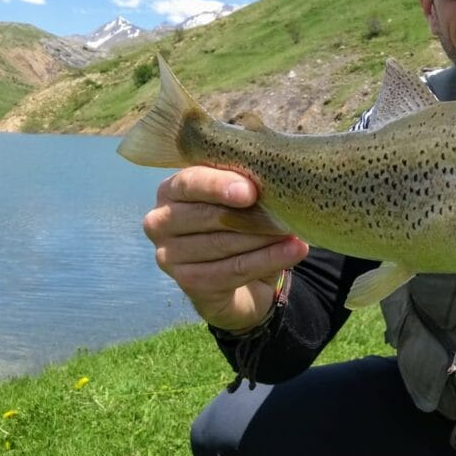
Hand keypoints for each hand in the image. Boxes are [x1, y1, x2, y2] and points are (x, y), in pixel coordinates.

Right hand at [143, 165, 308, 331]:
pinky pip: (230, 271)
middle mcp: (160, 221)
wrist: (243, 280)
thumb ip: (247, 184)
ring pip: (222, 244)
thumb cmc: (241, 226)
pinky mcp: (186, 283)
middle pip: (207, 216)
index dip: (219, 186)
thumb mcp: (242, 200)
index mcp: (172, 190)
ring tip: (294, 233)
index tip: (250, 192)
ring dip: (263, 239)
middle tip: (285, 215)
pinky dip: (266, 260)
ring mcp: (168, 255)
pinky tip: (293, 252)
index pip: (190, 183)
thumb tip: (275, 173)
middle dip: (251, 215)